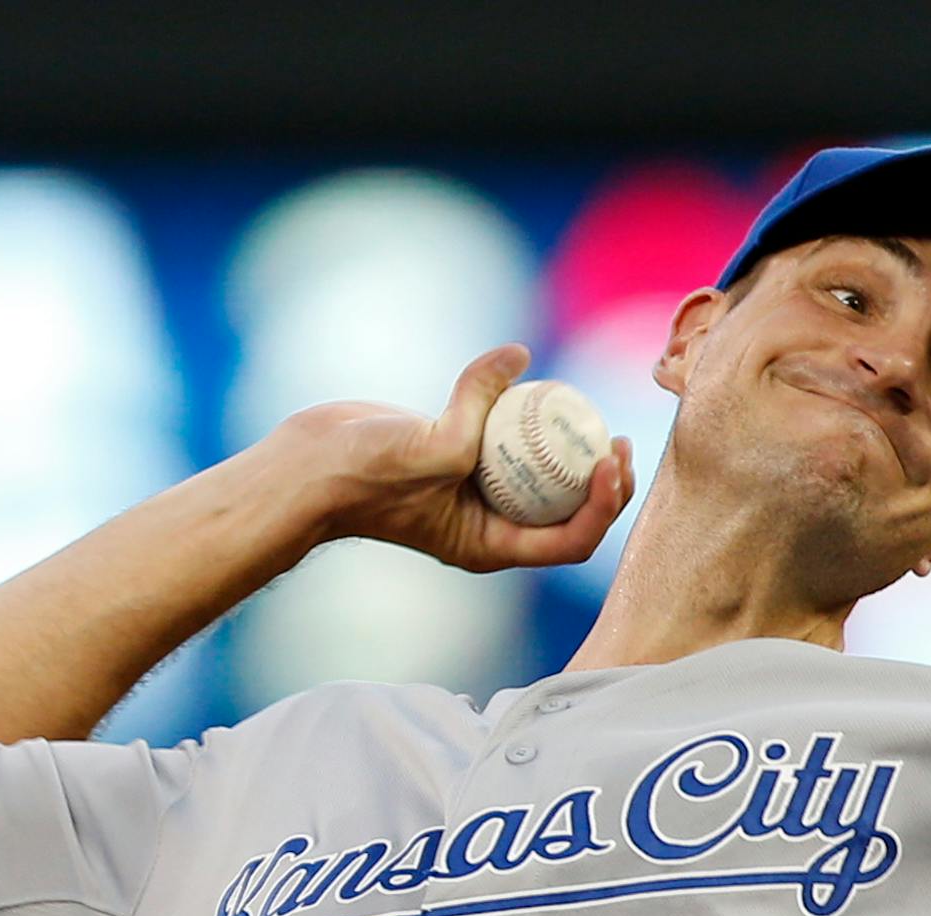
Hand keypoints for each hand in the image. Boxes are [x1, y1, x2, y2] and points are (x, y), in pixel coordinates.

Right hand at [281, 344, 637, 573]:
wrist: (311, 464)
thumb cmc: (366, 474)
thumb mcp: (432, 448)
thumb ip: (476, 409)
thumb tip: (517, 355)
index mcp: (492, 545)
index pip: (569, 541)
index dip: (602, 507)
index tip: (608, 462)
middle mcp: (493, 524)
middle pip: (570, 512)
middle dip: (604, 482)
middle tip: (619, 441)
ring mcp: (480, 491)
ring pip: (544, 476)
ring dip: (574, 451)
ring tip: (596, 416)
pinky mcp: (464, 455)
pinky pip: (510, 438)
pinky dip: (528, 417)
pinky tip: (539, 383)